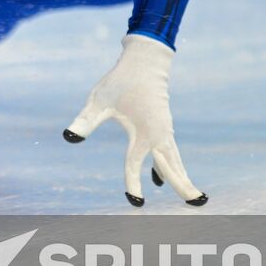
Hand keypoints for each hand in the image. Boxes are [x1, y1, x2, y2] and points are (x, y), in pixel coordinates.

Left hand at [62, 34, 206, 207]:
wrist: (145, 61)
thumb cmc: (120, 80)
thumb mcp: (99, 100)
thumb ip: (86, 121)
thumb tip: (68, 137)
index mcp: (143, 132)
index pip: (135, 164)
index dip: (133, 184)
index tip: (135, 203)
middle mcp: (158, 135)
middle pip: (172, 166)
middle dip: (183, 186)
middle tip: (197, 204)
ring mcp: (163, 131)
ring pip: (174, 160)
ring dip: (181, 177)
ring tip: (191, 197)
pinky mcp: (163, 126)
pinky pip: (169, 152)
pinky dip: (171, 166)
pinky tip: (160, 179)